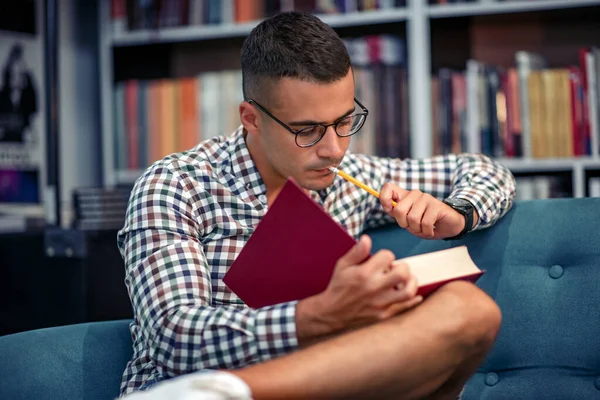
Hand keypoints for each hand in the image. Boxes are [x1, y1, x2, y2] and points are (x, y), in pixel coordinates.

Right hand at [296, 235, 421, 341]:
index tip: (381, 261)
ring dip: (411, 283)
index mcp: (364, 273)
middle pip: (402, 272)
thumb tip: (367, 238)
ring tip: (404, 280)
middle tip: (395, 269)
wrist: (331, 312)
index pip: (388, 256)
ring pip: (408, 291)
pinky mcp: (383, 315)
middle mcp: (374, 288)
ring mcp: (380, 303)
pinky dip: (413, 300)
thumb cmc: (338, 286)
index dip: (386, 256)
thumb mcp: (342, 265)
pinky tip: (415, 295)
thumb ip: (356, 252)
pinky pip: (404, 307)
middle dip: (402, 267)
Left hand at [379, 183, 469, 239]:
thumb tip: (388, 207)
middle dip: (404, 224)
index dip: (384, 198)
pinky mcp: (436, 205)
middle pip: (399, 210)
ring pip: (412, 218)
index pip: (388, 187)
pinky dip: (427, 232)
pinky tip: (431, 230)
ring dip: (417, 229)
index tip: (389, 209)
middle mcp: (414, 194)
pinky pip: (425, 223)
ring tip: (423, 228)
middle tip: (412, 226)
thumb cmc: (426, 223)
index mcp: (405, 196)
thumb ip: (397, 214)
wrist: (449, 226)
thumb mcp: (408, 221)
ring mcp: (426, 198)